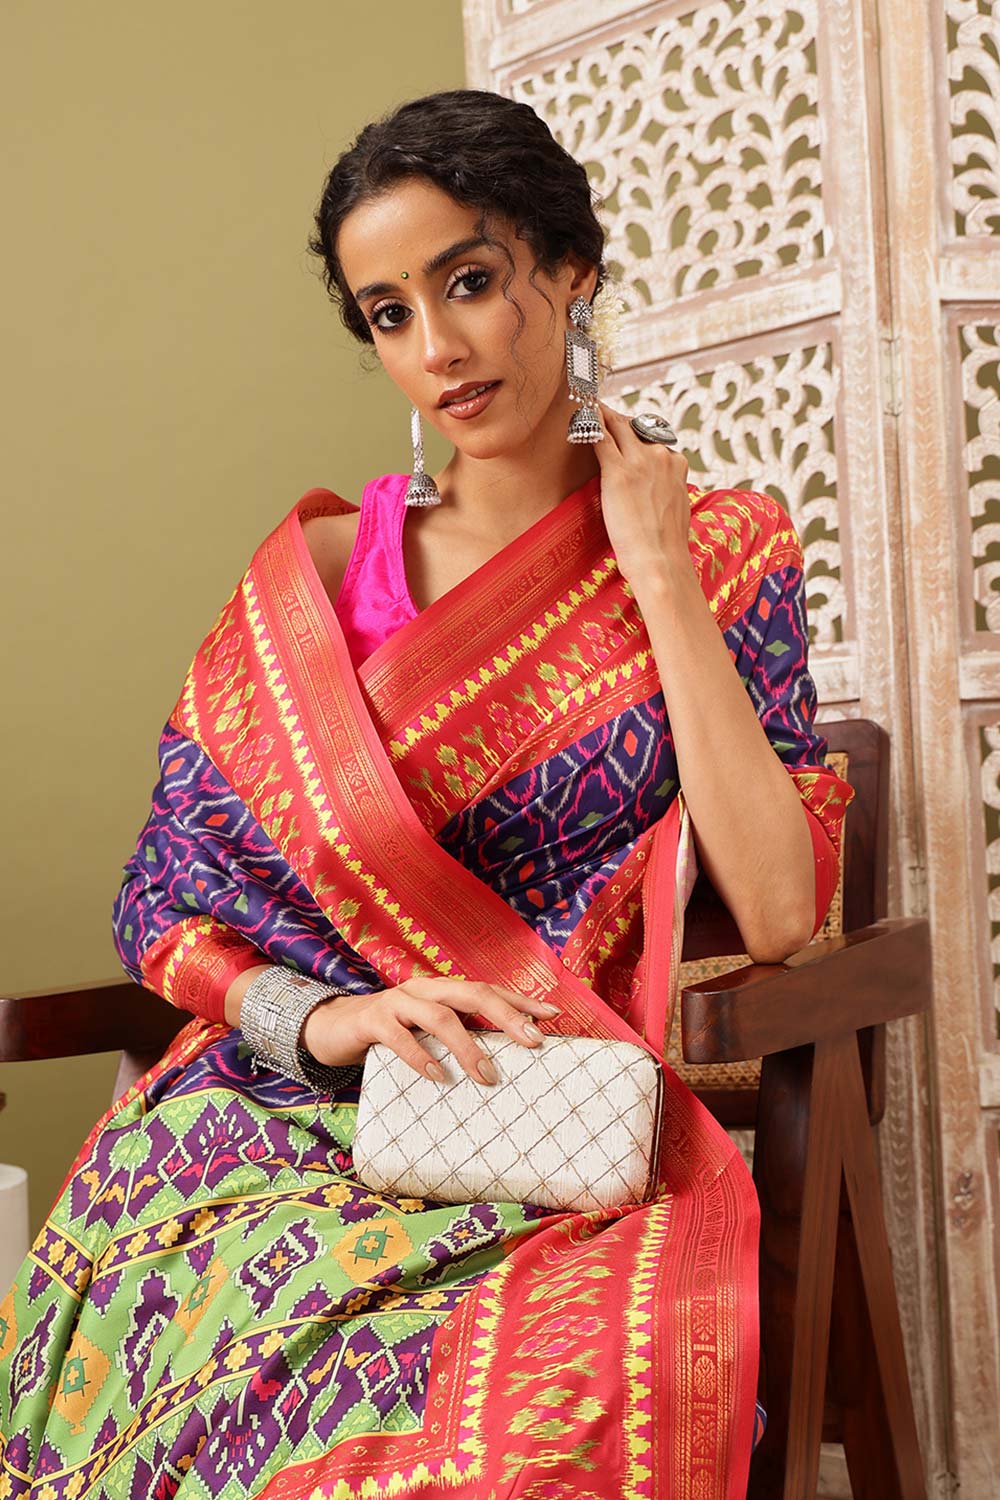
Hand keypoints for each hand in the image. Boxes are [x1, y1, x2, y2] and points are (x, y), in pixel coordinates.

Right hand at [301, 978, 561, 1085]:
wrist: (334, 1028)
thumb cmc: (392, 1034)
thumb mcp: (427, 1032)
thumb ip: (458, 1037)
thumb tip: (503, 1064)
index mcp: (442, 989)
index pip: (489, 990)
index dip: (521, 1001)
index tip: (553, 1016)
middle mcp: (424, 988)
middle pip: (473, 993)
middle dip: (507, 1015)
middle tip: (533, 1041)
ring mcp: (398, 1002)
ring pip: (440, 1015)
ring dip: (468, 1045)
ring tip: (488, 1075)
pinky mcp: (372, 1020)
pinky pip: (400, 1037)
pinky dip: (422, 1057)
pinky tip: (439, 1076)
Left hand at [592, 400, 693, 586]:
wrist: (661, 561)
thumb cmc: (666, 545)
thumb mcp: (674, 508)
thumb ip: (666, 490)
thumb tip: (655, 493)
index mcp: (677, 463)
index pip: (652, 437)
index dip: (633, 433)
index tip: (621, 430)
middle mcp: (661, 455)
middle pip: (634, 425)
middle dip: (616, 419)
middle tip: (598, 413)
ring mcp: (640, 461)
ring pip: (617, 425)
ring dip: (601, 416)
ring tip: (587, 409)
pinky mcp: (618, 471)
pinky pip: (599, 437)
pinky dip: (588, 424)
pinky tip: (578, 416)